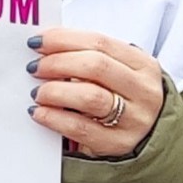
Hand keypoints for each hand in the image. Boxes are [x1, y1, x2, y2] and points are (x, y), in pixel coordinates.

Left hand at [33, 24, 162, 157]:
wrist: (147, 137)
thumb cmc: (123, 98)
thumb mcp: (118, 72)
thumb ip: (88, 57)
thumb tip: (45, 45)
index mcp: (143, 65)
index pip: (100, 43)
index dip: (64, 39)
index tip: (37, 41)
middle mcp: (144, 91)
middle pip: (95, 67)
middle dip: (57, 63)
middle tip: (34, 68)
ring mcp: (134, 119)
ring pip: (89, 97)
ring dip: (55, 91)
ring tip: (37, 92)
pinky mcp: (118, 144)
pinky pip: (80, 128)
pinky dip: (54, 118)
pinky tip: (39, 113)